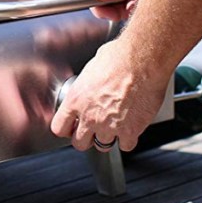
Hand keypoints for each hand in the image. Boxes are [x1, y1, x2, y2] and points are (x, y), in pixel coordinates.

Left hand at [50, 38, 167, 151]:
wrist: (142, 60)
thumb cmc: (119, 57)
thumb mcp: (91, 68)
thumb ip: (87, 85)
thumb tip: (91, 83)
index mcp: (76, 100)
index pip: (59, 128)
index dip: (66, 129)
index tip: (71, 127)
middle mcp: (90, 116)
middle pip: (79, 143)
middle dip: (86, 138)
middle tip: (93, 130)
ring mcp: (110, 126)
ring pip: (103, 145)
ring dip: (108, 137)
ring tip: (115, 125)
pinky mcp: (131, 130)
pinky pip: (126, 145)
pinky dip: (128, 139)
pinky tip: (130, 128)